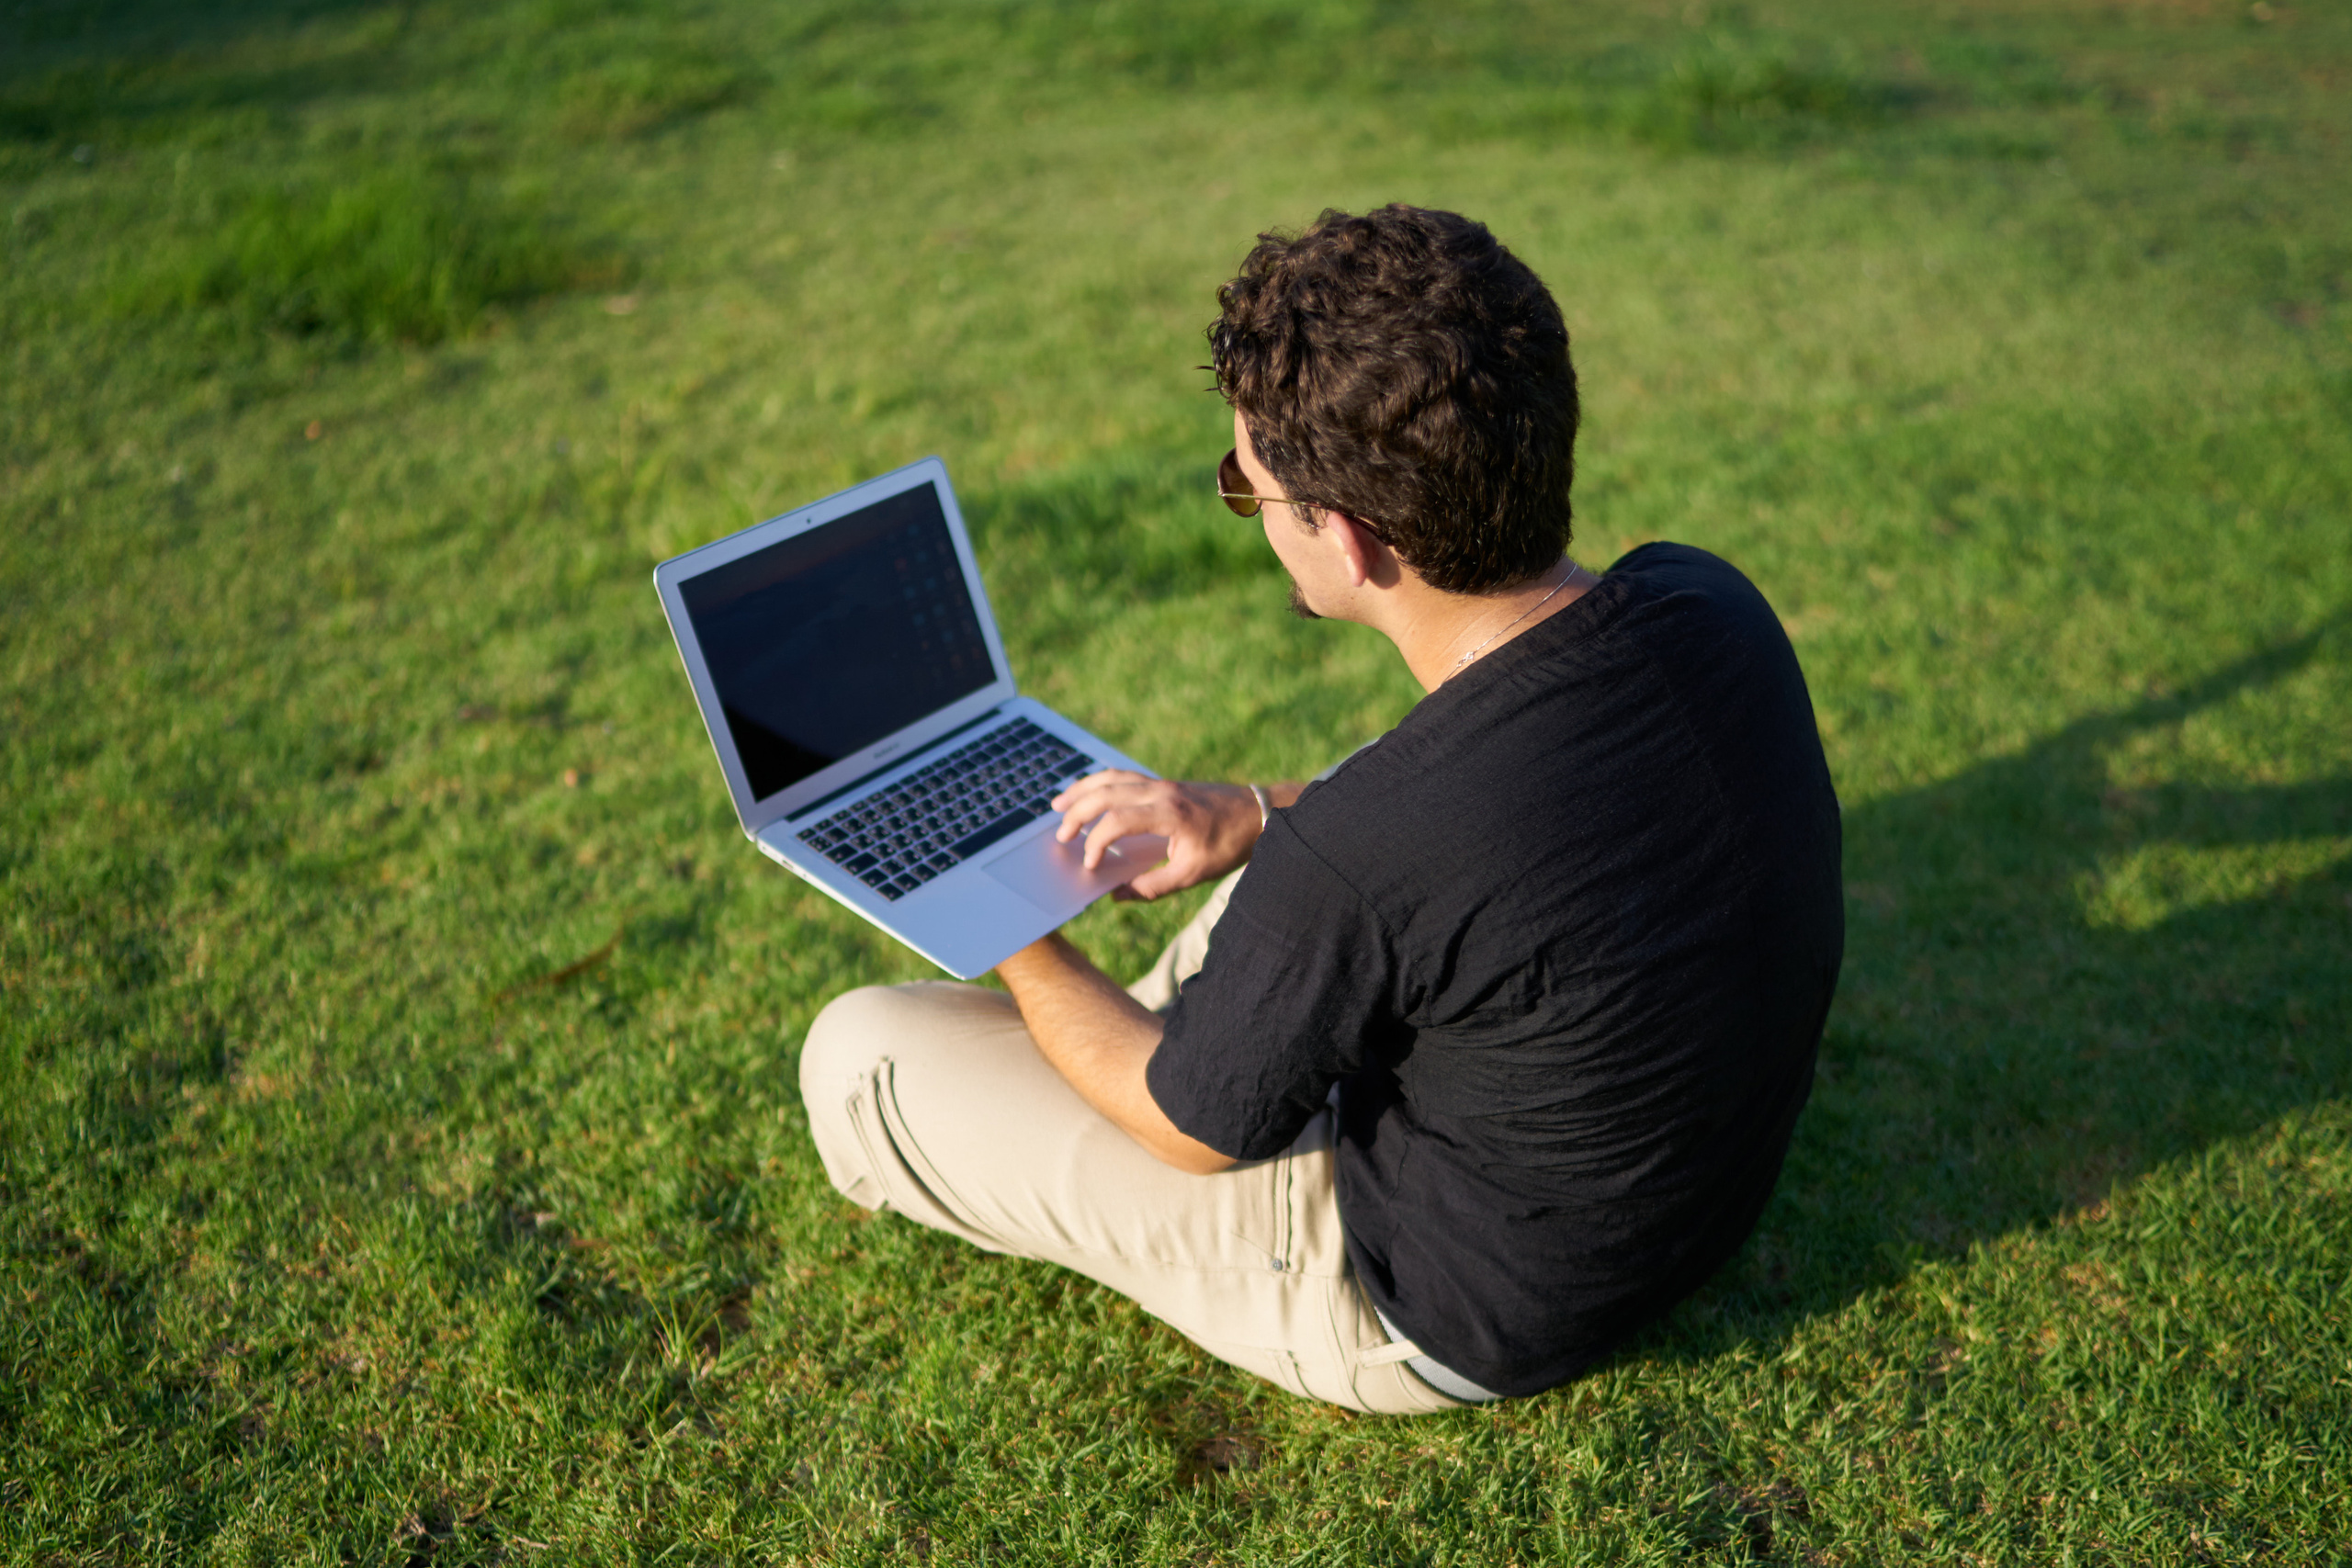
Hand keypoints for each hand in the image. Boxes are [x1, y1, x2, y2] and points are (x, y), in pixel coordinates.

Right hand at [1050, 771, 1264, 900]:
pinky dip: (1100, 783)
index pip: (1117, 821)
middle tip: (1061, 836)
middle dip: (1078, 813)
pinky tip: (1089, 793)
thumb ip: (1153, 886)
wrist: (1258, 814)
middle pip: (1106, 793)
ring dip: (1082, 790)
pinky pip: (1123, 776)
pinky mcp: (1164, 783)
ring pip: (1111, 778)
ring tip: (1058, 805)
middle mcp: (1161, 791)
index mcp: (1169, 813)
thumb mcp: (1193, 874)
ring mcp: (1161, 783)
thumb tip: (1117, 894)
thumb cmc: (1229, 844)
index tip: (1091, 866)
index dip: (1097, 843)